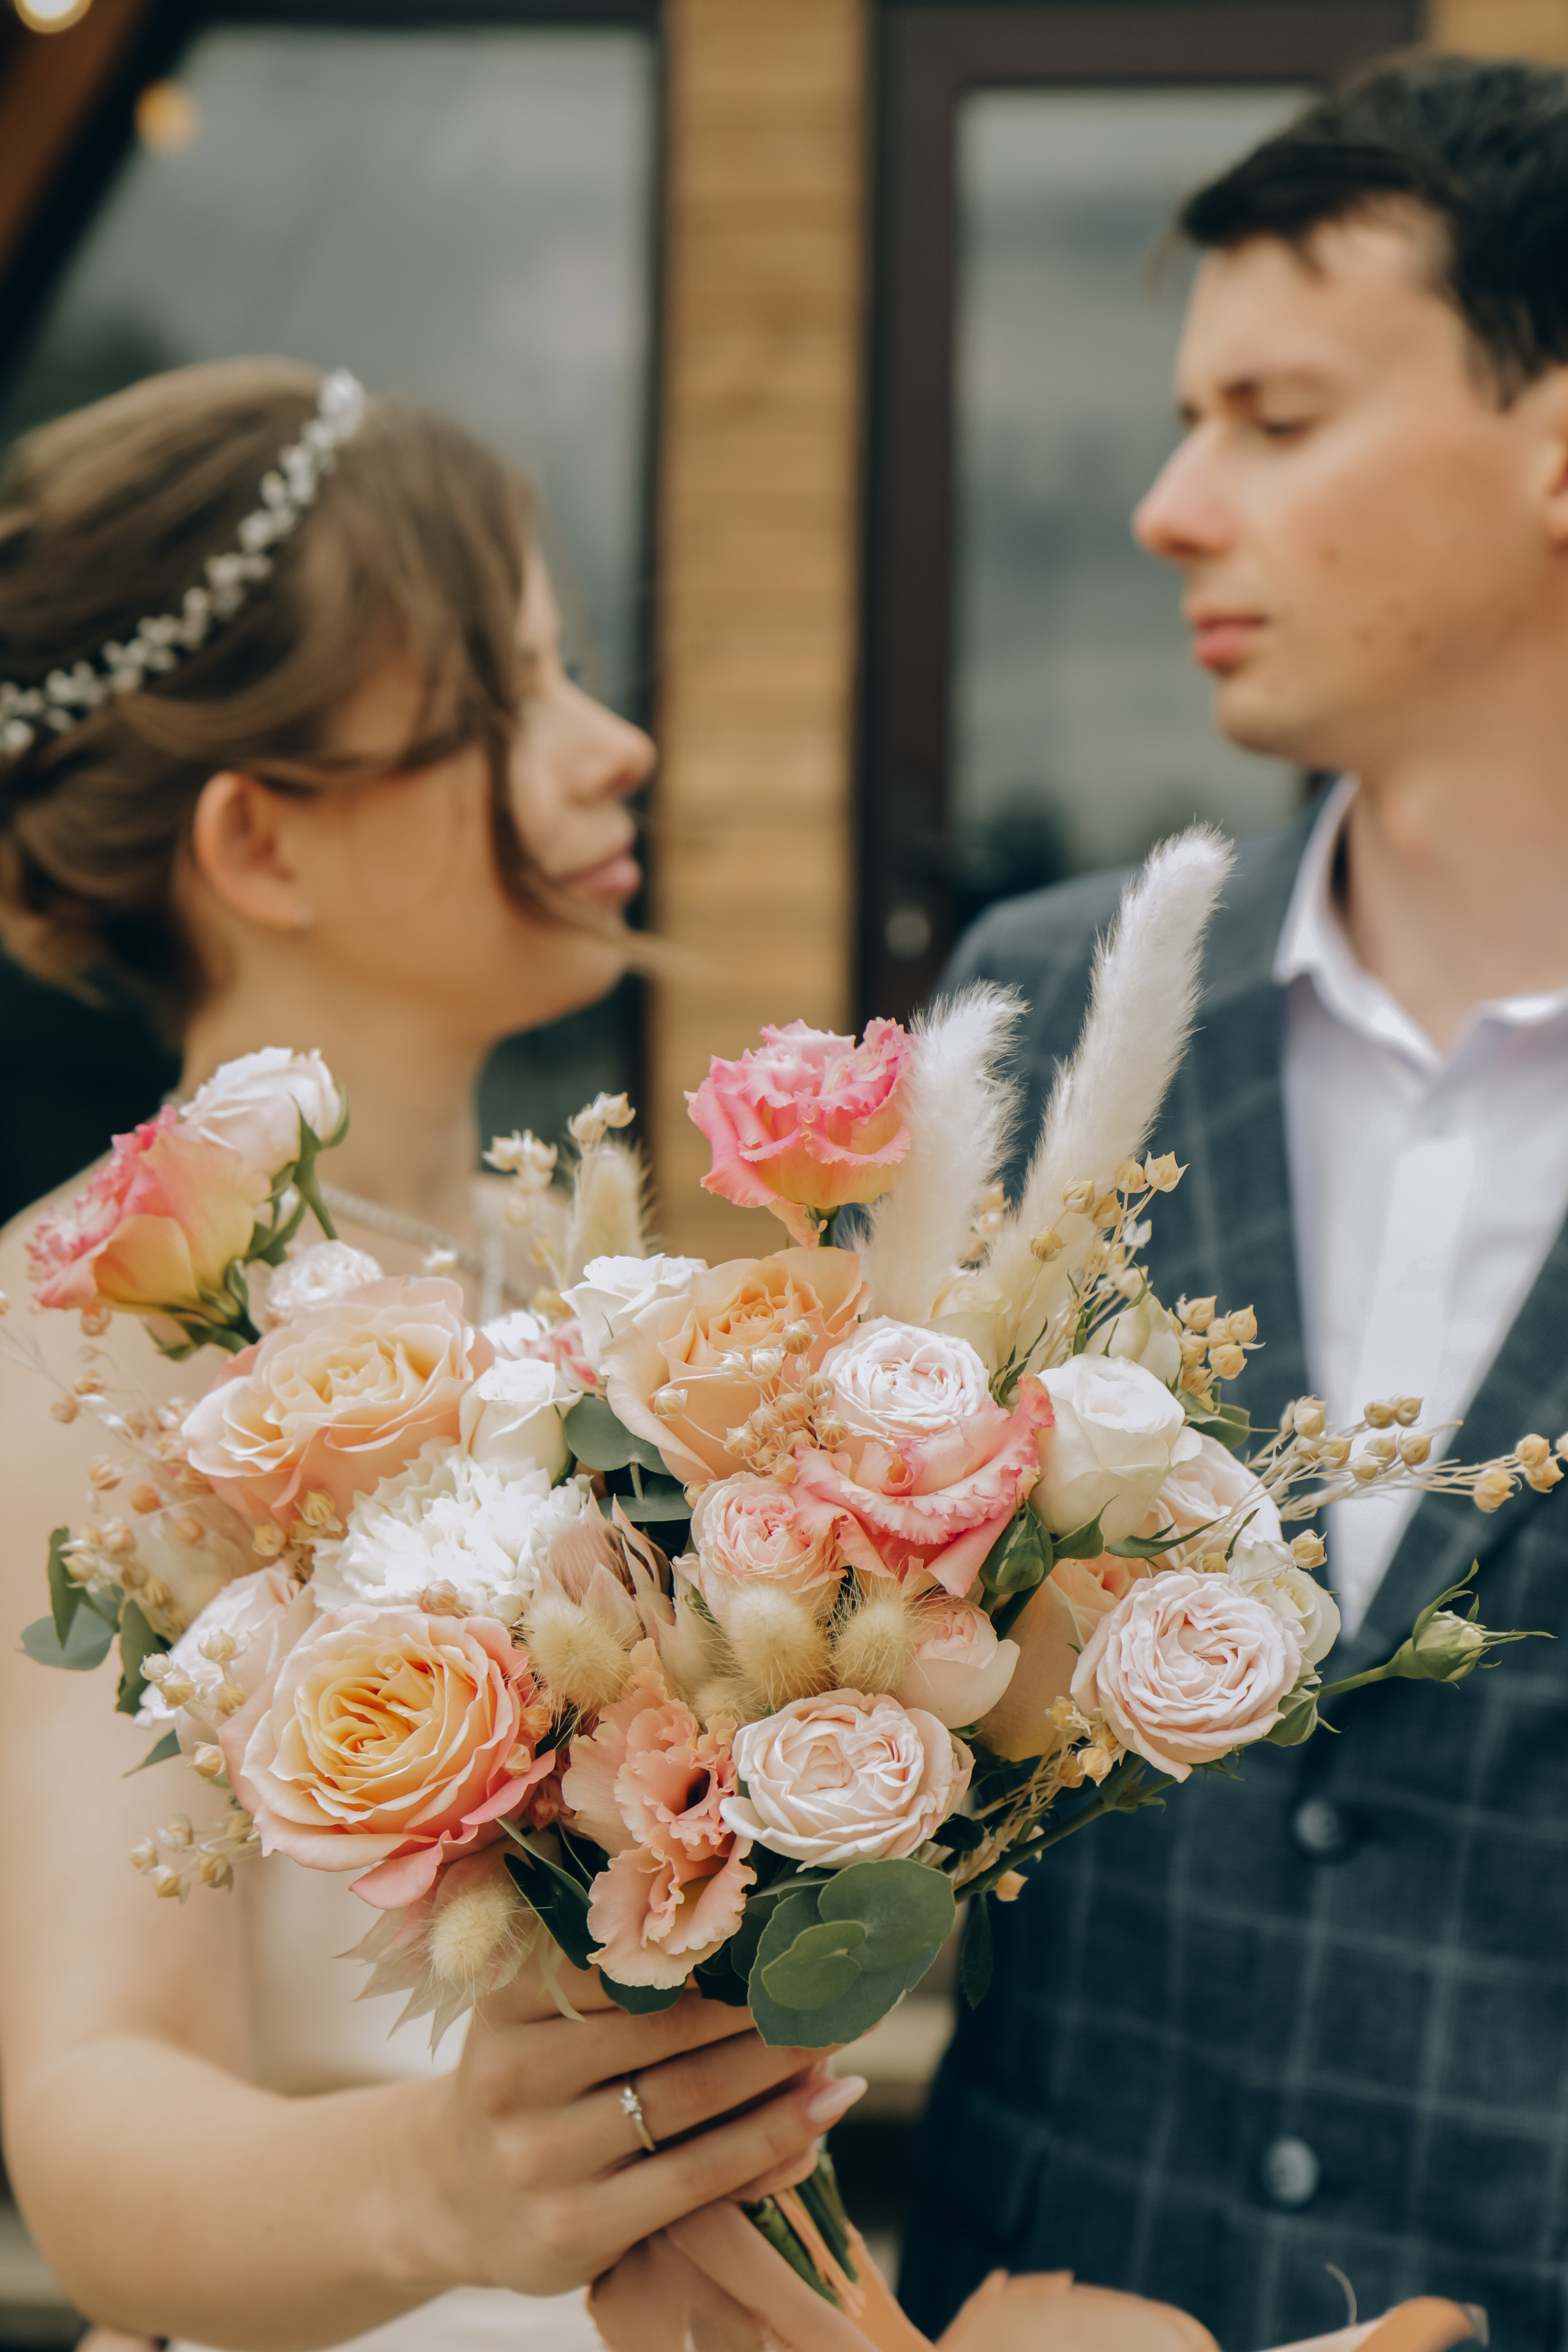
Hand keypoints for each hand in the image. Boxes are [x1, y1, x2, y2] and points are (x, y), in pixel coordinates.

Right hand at [415, 1954, 867, 2297]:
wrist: (453, 2194)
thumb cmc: (533, 2078)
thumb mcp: (545, 2012)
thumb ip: (627, 1979)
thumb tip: (757, 1940)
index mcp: (508, 1996)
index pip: (624, 1953)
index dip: (714, 1935)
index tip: (786, 1915)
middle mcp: (514, 2071)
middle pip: (667, 2023)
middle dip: (763, 1997)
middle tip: (836, 1969)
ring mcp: (539, 2155)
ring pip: (690, 2094)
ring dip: (780, 2060)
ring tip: (842, 2028)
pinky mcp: (574, 2227)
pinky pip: (697, 2174)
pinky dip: (773, 2136)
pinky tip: (826, 2107)